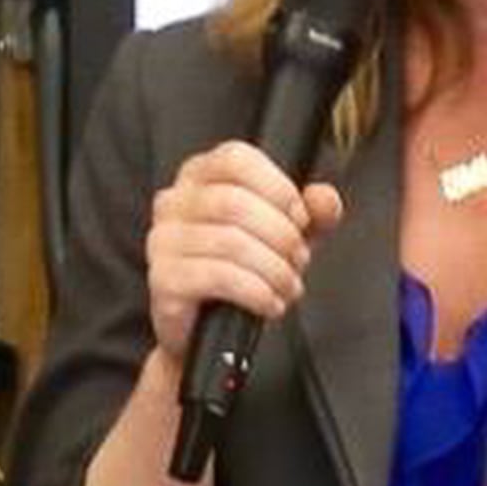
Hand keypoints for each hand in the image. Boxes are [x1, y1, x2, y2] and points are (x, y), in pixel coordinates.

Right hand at [144, 143, 345, 367]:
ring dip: (274, 268)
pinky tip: (270, 303)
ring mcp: (162, 241)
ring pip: (230, 242)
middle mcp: (173, 202)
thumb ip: (312, 211)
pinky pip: (219, 277)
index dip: (277, 187)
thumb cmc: (241, 268)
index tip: (299, 218)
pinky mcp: (163, 279)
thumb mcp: (285, 233)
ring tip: (288, 286)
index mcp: (199, 175)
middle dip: (281, 234)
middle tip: (299, 259)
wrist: (207, 327)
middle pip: (234, 202)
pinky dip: (256, 292)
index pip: (235, 158)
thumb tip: (324, 198)